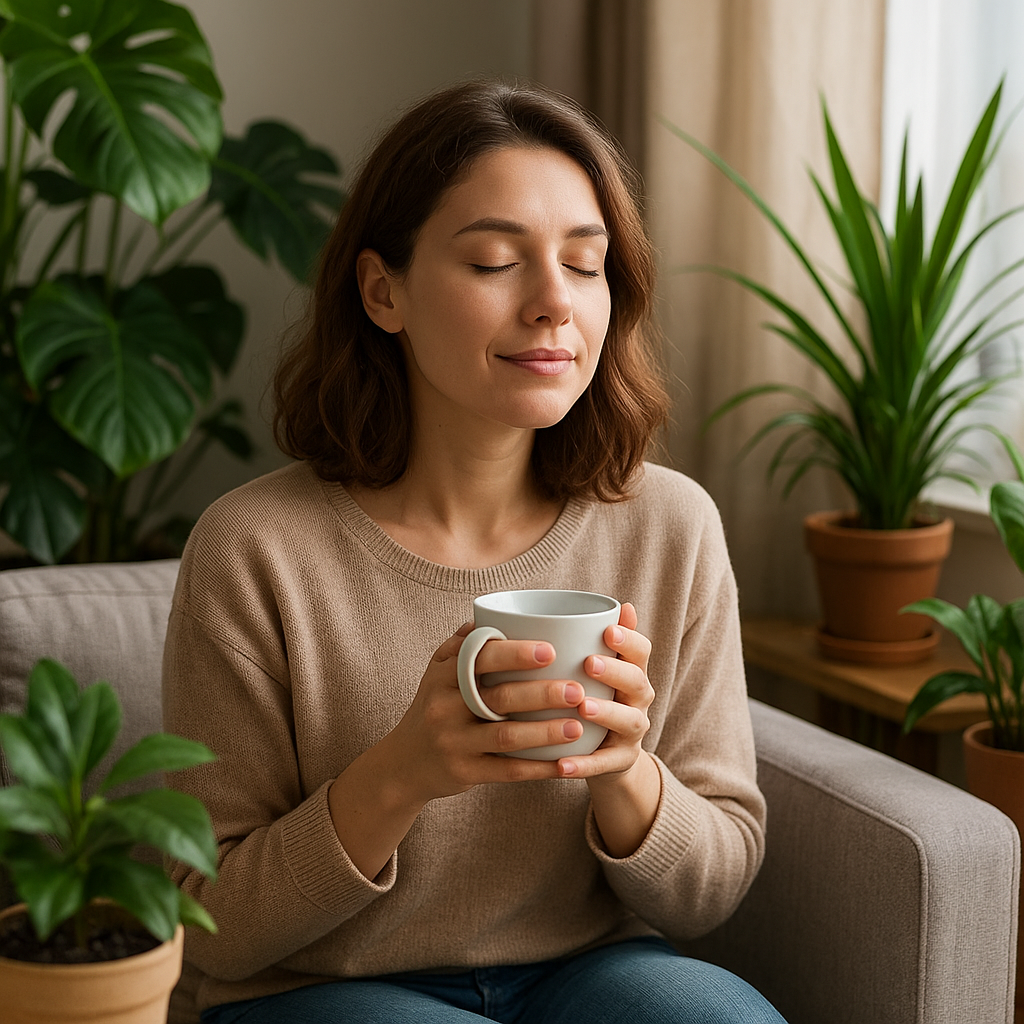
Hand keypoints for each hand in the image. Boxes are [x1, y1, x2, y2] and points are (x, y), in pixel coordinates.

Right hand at [381, 624, 589, 804]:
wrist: (404, 763)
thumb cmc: (434, 707)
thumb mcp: (437, 673)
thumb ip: (462, 645)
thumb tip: (493, 616)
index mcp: (443, 676)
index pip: (479, 658)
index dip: (514, 653)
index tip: (551, 649)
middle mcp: (445, 708)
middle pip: (498, 697)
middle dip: (542, 693)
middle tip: (577, 689)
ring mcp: (454, 742)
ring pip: (505, 736)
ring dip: (545, 732)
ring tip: (577, 726)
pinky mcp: (464, 773)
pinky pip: (507, 771)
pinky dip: (538, 769)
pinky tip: (564, 764)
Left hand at [555, 602, 660, 857]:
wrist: (609, 755)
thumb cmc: (599, 698)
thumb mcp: (602, 670)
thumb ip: (605, 640)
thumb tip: (622, 604)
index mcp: (633, 673)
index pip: (642, 652)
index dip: (629, 640)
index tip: (608, 630)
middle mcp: (638, 701)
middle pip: (638, 683)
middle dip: (616, 671)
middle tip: (590, 663)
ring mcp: (633, 733)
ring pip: (628, 721)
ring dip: (606, 713)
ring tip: (582, 708)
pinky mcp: (620, 762)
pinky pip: (604, 764)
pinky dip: (584, 765)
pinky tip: (562, 764)